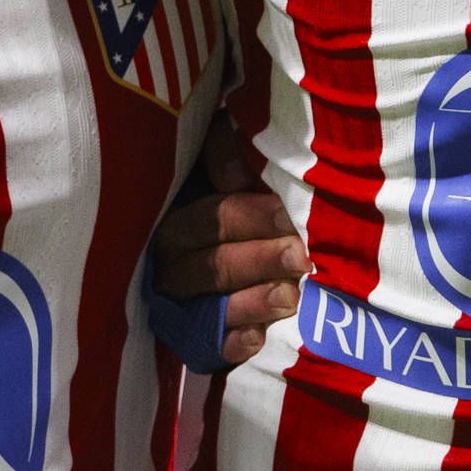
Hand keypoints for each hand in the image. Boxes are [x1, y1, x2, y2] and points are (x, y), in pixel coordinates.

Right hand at [149, 138, 306, 367]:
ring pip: (209, 309)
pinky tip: (257, 340)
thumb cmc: (228, 221)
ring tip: (291, 295)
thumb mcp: (224, 190)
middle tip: (299, 255)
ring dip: (250, 302)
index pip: (206, 220)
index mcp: (174, 224)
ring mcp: (183, 311)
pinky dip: (233, 344)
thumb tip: (224, 119)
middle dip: (255, 260)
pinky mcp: (199, 345)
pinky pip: (212, 351)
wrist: (217, 278)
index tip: (284, 213)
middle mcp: (171, 270)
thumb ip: (225, 167)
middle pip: (209, 267)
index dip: (245, 216)